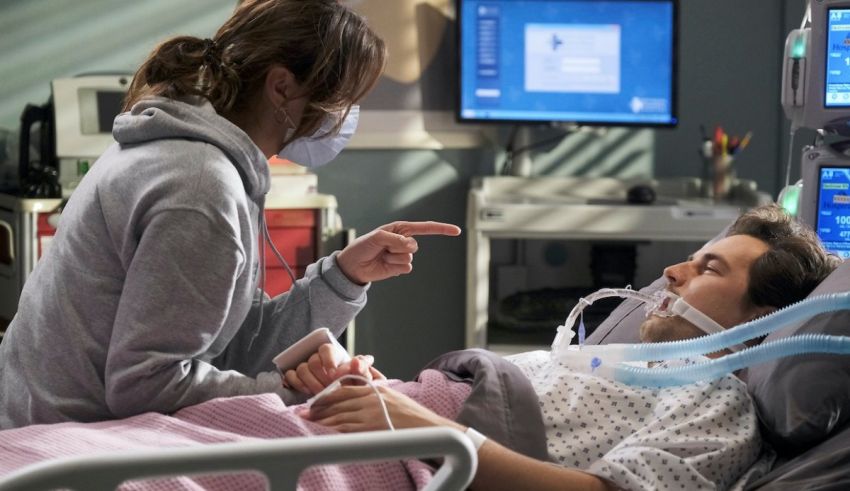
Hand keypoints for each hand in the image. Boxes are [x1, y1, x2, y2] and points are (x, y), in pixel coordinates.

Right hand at [283, 343, 384, 394]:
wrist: (345, 395)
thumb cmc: (354, 382)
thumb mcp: (361, 376)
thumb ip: (362, 367)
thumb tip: (356, 361)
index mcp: (332, 353)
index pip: (325, 349)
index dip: (328, 361)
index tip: (334, 375)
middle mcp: (317, 357)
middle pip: (313, 361)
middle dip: (321, 377)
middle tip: (329, 388)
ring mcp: (306, 367)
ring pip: (301, 369)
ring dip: (311, 382)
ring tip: (321, 393)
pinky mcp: (296, 377)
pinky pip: (290, 375)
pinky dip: (297, 383)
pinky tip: (307, 392)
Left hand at [301, 385, 463, 432]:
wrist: (429, 428)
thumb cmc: (412, 416)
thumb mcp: (393, 396)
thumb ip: (376, 392)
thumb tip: (360, 392)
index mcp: (375, 389)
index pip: (344, 390)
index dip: (325, 396)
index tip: (312, 402)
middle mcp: (371, 399)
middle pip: (337, 402)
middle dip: (317, 408)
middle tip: (301, 413)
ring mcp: (371, 413)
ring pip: (339, 416)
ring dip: (321, 420)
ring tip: (306, 423)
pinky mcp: (372, 428)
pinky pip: (347, 429)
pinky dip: (333, 431)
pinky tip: (322, 434)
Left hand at [336, 221, 460, 284]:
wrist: (353, 265)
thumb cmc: (363, 247)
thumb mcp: (377, 237)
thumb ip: (395, 239)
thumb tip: (411, 246)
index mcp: (400, 229)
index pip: (425, 228)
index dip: (442, 229)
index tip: (456, 231)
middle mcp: (404, 241)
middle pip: (414, 245)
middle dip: (398, 247)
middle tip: (383, 248)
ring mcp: (402, 255)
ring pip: (409, 258)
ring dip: (393, 258)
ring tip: (382, 257)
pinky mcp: (400, 268)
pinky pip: (406, 268)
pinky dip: (394, 267)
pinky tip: (384, 265)